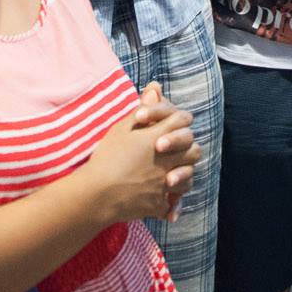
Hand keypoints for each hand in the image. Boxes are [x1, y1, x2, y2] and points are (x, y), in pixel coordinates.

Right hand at [78, 90, 198, 223]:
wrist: (97, 193)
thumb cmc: (106, 157)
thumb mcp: (121, 128)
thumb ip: (142, 108)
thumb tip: (156, 88)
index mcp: (158, 137)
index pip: (183, 120)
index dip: (180, 119)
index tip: (173, 122)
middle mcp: (168, 160)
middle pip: (194, 151)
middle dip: (187, 148)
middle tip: (175, 149)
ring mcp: (165, 184)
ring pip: (189, 177)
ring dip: (182, 173)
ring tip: (171, 173)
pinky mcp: (159, 204)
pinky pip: (173, 201)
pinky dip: (170, 201)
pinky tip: (161, 198)